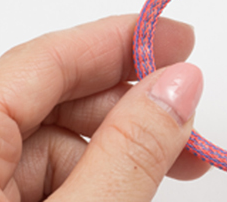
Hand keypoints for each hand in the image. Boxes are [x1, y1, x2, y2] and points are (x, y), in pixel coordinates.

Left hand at [0, 15, 209, 201]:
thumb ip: (129, 152)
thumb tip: (179, 86)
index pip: (46, 60)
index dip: (121, 41)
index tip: (179, 39)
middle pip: (52, 98)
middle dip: (128, 105)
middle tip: (187, 114)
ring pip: (52, 140)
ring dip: (119, 147)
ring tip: (177, 164)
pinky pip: (40, 175)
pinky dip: (94, 175)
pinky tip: (130, 187)